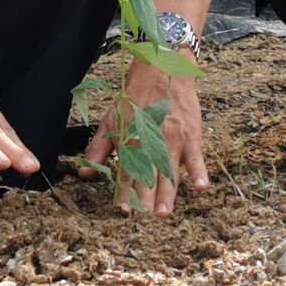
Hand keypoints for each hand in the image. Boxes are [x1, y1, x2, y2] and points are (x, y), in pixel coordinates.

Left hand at [85, 66, 207, 215]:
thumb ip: (99, 147)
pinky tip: (201, 187)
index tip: (122, 211)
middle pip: (148, 176)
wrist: (162, 66)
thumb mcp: (112, 117)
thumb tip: (84, 173)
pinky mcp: (190, 134)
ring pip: (169, 172)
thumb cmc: (136, 94)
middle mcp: (150, 142)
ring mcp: (172, 139)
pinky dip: (199, 171)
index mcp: (131, 140)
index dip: (124, 192)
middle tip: (144, 218)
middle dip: (145, 199)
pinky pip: (196, 156)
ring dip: (167, 194)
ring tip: (163, 213)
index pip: (126, 172)